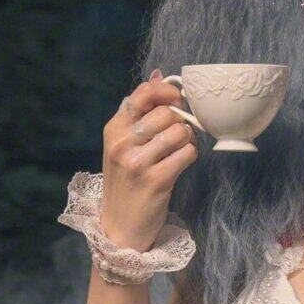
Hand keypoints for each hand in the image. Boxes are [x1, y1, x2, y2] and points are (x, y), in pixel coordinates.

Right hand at [100, 68, 198, 250]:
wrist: (120, 228)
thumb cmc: (126, 183)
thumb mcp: (123, 145)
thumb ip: (140, 113)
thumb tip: (159, 75)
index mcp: (114, 129)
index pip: (143, 93)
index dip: (167, 91)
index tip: (177, 100)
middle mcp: (122, 143)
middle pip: (166, 112)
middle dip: (180, 120)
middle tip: (178, 134)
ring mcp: (138, 163)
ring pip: (179, 131)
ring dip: (186, 139)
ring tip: (178, 150)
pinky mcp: (156, 180)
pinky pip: (187, 153)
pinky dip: (189, 156)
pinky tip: (180, 164)